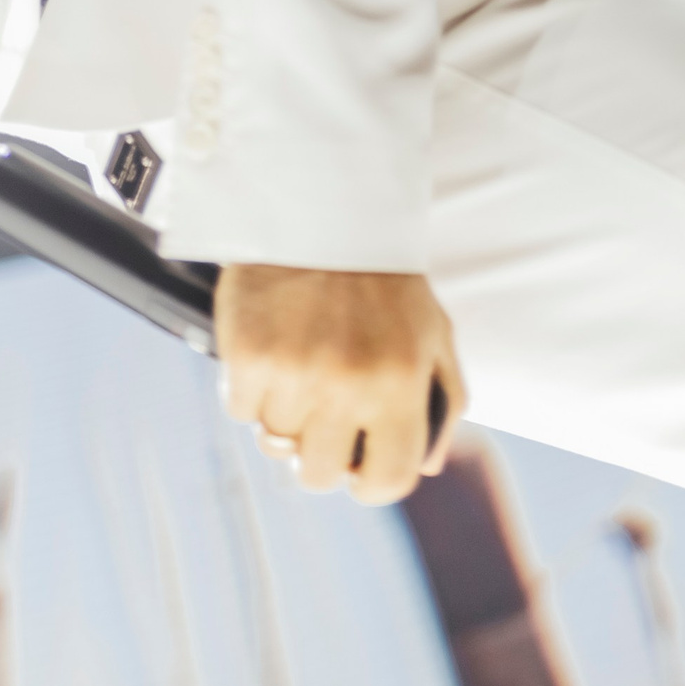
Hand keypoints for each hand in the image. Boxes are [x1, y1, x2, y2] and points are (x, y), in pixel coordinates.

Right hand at [214, 265, 466, 505]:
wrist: (324, 204)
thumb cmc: (385, 277)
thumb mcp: (434, 331)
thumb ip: (444, 399)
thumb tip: (431, 464)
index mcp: (401, 383)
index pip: (388, 480)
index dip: (371, 481)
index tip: (360, 464)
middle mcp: (349, 386)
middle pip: (319, 475)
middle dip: (321, 451)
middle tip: (322, 412)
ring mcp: (295, 373)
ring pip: (275, 444)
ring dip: (285, 415)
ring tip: (298, 366)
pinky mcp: (249, 356)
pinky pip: (240, 411)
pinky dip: (251, 390)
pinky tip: (271, 350)